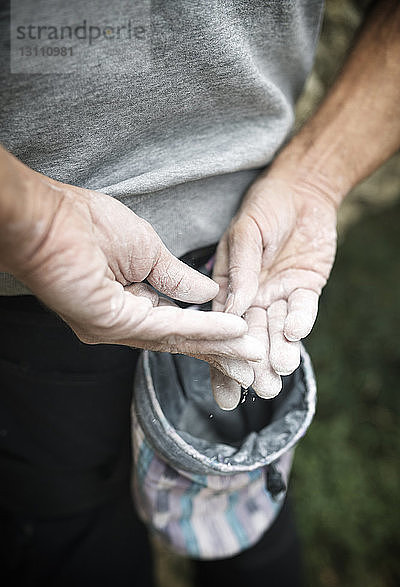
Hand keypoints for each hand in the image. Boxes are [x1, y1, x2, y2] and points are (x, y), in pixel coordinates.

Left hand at [0, 159, 264, 363]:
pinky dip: (202, 328)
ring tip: (252, 353)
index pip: (176, 326)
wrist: (49, 216)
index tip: (242, 337)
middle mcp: (121, 323)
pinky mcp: (111, 322)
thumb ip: (177, 277)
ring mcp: (114, 327)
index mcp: (127, 304)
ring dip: (218, 345)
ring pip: (176, 340)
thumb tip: (208, 292)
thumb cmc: (86, 224)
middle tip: (253, 367)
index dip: (210, 334)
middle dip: (219, 353)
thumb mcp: (147, 250)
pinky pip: (166, 328)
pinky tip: (231, 332)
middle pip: (179, 342)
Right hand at [209, 174, 337, 408]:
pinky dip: (300, 321)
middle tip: (260, 387)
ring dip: (278, 351)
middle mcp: (253, 297)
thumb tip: (234, 306)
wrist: (302, 190)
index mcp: (229, 288)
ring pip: (277, 330)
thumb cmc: (265, 207)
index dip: (222, 352)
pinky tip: (295, 333)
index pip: (222, 325)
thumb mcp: (245, 233)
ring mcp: (280, 294)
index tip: (227, 379)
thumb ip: (241, 269)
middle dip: (255, 363)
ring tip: (279, 372)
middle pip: (250, 336)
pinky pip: (304, 310)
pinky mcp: (306, 289)